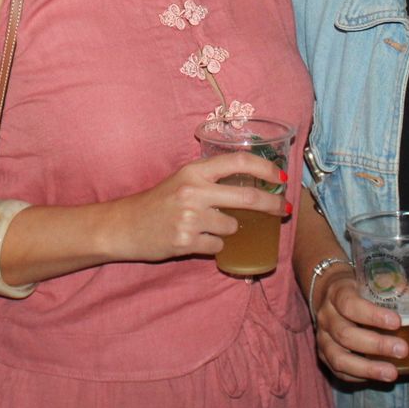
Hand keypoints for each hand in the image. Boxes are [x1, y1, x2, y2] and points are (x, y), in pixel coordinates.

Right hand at [110, 152, 287, 262]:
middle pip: (247, 197)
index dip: (265, 168)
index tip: (280, 177)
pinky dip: (213, 245)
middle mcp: (194, 191)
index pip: (238, 161)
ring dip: (230, 230)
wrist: (125, 225)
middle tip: (282, 209)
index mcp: (194, 171)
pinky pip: (218, 246)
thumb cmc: (158, 202)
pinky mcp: (186, 242)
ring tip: (208, 226)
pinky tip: (197, 240)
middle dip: (271, 204)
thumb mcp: (183, 180)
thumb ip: (211, 179)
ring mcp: (190, 218)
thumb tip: (253, 184)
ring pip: (233, 226)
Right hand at [310, 269, 408, 384]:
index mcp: (338, 292)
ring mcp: (323, 337)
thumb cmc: (360, 288)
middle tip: (402, 349)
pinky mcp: (324, 354)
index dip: (372, 315)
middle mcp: (327, 316)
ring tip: (392, 373)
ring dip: (367, 368)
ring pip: (339, 358)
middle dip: (376, 345)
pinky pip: (338, 370)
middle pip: (345, 334)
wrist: (329, 290)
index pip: (350, 304)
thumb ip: (405, 297)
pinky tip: (377, 377)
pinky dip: (358, 376)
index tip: (396, 322)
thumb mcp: (376, 282)